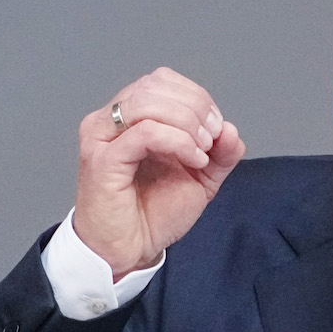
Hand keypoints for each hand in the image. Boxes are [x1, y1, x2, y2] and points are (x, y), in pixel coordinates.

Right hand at [72, 67, 245, 278]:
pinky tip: (194, 159)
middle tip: (213, 139)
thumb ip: (220, 153)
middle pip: (156, 84)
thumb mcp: (200, 178)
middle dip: (196, 107)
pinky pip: (145, 133)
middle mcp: (109, 120)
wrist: (129, 251)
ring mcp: (102, 137)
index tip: (216, 129)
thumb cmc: (153, 213)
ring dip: (188, 122)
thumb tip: (230, 129)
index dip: (196, 97)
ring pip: (148, 102)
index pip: (162, 80)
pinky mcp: (102, 160)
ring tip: (203, 150)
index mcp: (129, 117)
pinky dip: (178, 141)